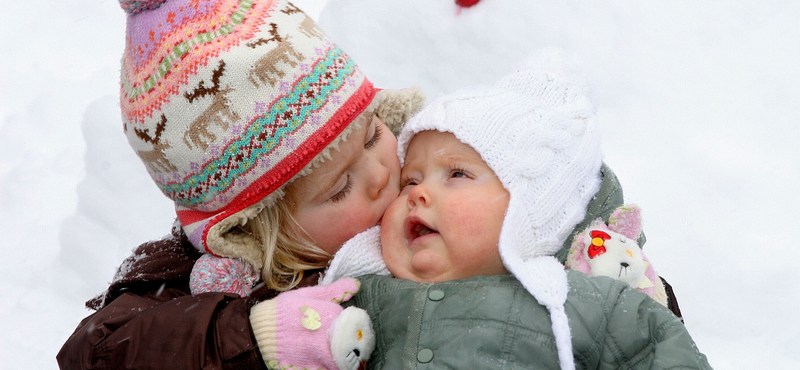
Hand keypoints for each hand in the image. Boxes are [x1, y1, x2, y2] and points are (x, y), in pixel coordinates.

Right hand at [250, 277, 374, 369]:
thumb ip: (334, 291)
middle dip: (352, 351)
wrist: (256, 332)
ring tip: (338, 359)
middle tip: (349, 350)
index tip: (355, 333)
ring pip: (340, 365)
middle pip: (351, 350)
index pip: (356, 326)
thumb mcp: (307, 295)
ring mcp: (316, 357)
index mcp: (330, 317)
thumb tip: (357, 284)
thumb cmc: (283, 311)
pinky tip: (324, 365)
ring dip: (342, 362)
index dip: (357, 331)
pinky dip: (327, 369)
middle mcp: (326, 337)